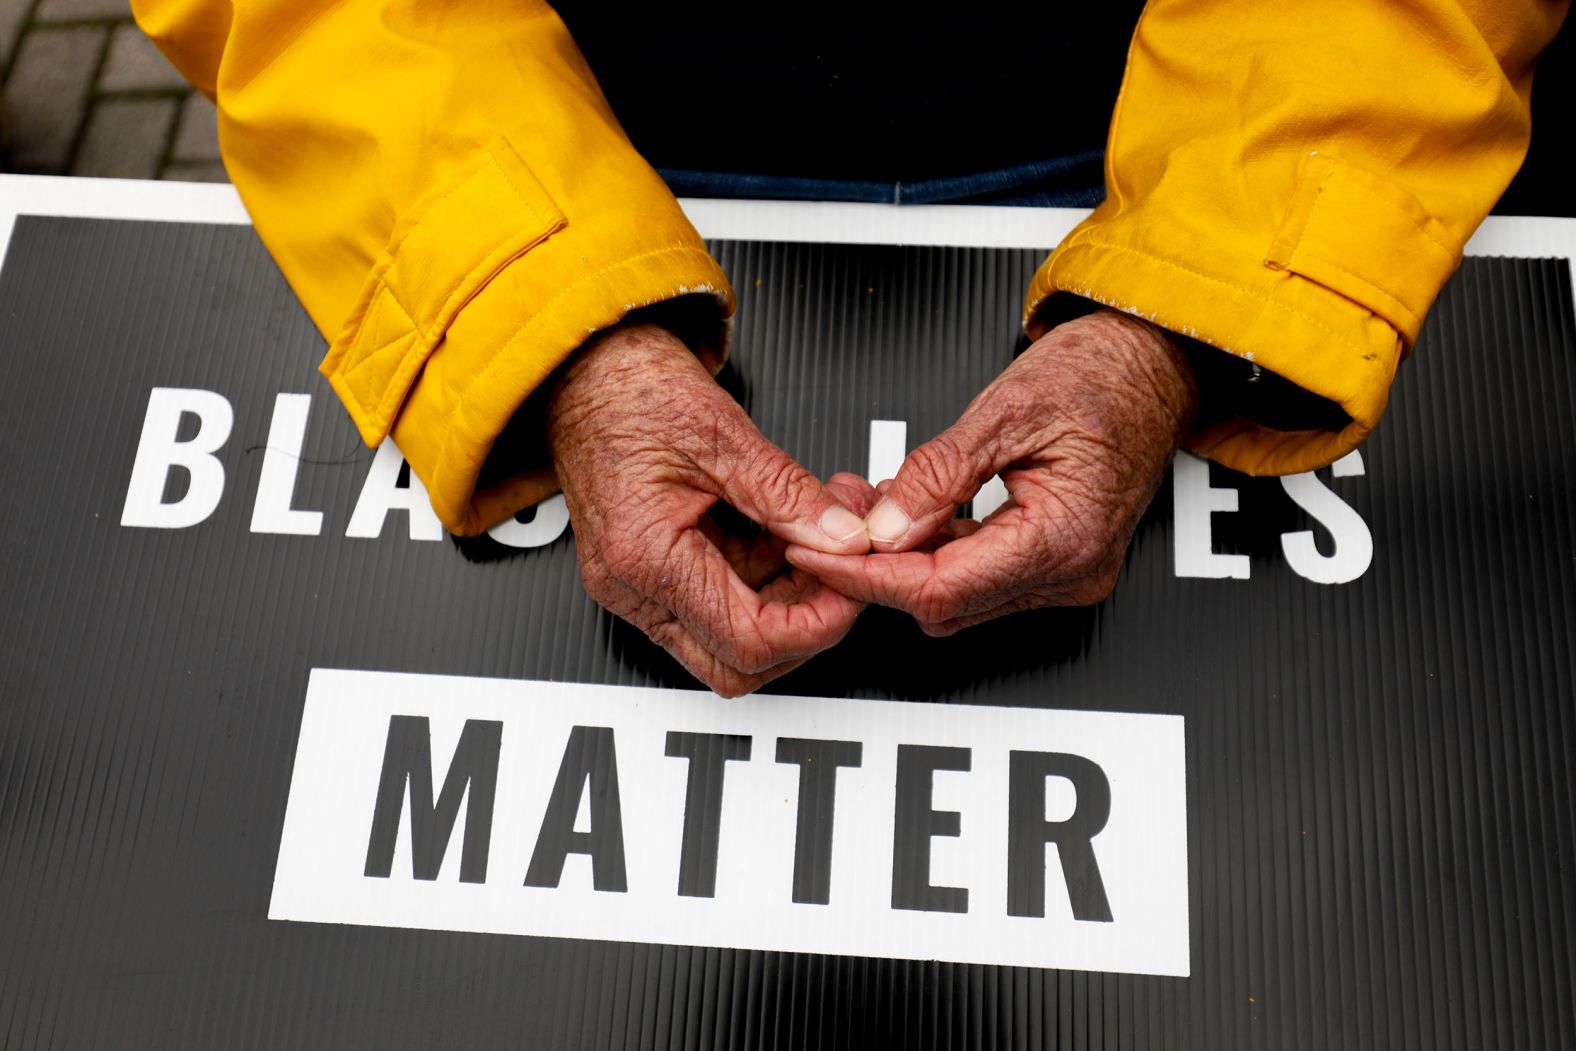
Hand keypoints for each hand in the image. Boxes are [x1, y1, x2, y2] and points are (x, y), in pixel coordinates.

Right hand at [548, 322, 875, 695]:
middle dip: (805, 628)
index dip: (816, 623)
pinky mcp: (651, 570)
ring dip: (790, 599)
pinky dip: (767, 577)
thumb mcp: (722, 433)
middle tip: (846, 575)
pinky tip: (794, 531)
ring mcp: (637, 584)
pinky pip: (719, 600)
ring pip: (732, 638)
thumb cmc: (626, 387)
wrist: (578, 366)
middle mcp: (631, 586)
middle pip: (736, 664)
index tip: (853, 585)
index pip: (747, 640)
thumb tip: (845, 539)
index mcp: (643, 556)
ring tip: (825, 536)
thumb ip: (789, 496)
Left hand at [786, 309, 1197, 634]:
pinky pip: (977, 577)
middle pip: (944, 602)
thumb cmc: (1100, 375)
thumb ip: (938, 474)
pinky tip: (910, 512)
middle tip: (831, 521)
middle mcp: (1071, 573)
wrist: (1154, 364)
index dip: (867, 575)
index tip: (816, 553)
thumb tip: (883, 526)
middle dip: (878, 568)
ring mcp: (1066, 575)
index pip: (941, 587)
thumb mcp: (1005, 410)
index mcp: (1065, 538)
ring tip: (869, 506)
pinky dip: (935, 550)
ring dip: (904, 560)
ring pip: (955, 598)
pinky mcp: (1055, 565)